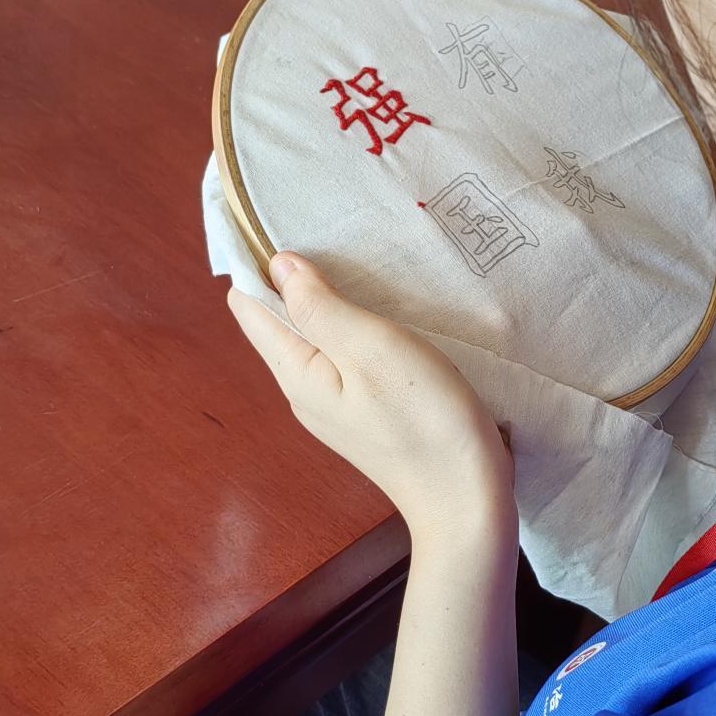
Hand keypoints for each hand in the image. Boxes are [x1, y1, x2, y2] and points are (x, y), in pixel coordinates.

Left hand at [227, 252, 514, 543]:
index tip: (268, 217)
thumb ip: (320, 307)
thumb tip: (279, 266)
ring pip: (313, 338)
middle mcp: (304, 390)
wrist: (467, 498)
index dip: (252, 262)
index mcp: (296, 373)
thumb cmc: (424, 419)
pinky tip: (375, 312)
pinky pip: (342, 356)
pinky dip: (349, 326)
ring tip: (345, 259)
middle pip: (278, 321)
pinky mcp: (367, 411)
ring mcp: (335, 404)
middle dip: (287, 278)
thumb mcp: (371, 349)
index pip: (249, 307)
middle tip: (316, 228)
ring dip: (323, 301)